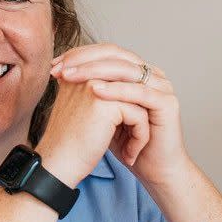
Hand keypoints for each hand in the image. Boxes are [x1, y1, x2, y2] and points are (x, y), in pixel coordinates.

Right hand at [36, 77, 149, 189]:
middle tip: (136, 137)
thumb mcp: (83, 111)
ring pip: (138, 101)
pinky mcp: (108, 105)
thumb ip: (100, 95)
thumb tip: (127, 94)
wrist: (57, 165)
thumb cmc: (68, 144)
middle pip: (130, 87)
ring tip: (132, 148)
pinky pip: (139, 115)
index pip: (117, 79)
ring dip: (140, 128)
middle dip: (137, 114)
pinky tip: (129, 155)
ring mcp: (96, 87)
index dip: (127, 106)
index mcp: (76, 72)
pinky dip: (139, 137)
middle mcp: (86, 75)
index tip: (124, 132)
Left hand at [49, 44, 190, 188]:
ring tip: (71, 76)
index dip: (80, 55)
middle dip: (84, 60)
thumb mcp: (100, 112)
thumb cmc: (125, 143)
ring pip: (126, 70)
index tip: (54, 64)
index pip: (107, 52)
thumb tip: (59, 72)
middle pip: (116, 55)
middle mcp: (152, 74)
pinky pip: (140, 92)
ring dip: (95, 71)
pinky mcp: (168, 103)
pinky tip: (95, 90)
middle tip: (60, 68)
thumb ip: (87, 89)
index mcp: (137, 72)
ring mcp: (162, 87)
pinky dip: (116, 90)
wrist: (150, 169)